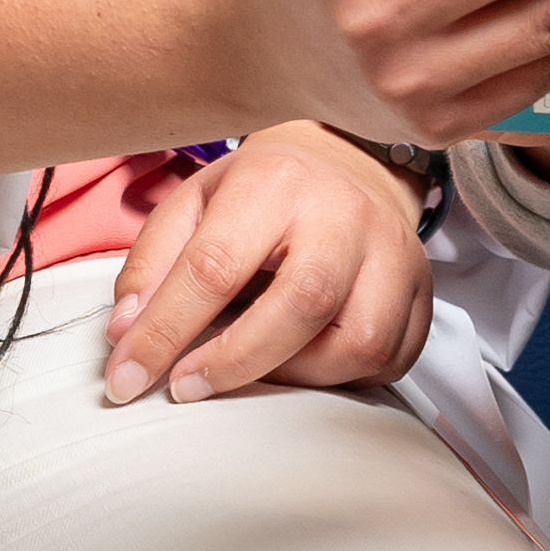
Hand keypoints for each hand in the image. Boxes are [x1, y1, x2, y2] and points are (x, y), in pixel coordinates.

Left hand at [101, 127, 431, 403]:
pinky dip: (342, 379)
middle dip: (234, 362)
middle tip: (186, 386)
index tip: (127, 378)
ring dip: (293, 376)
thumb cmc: (262, 192)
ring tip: (253, 369)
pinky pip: (390, 359)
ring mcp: (395, 254)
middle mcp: (345, 213)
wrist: (349, 164)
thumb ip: (152, 264)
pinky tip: (304, 364)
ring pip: (357, 342)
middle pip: (301, 305)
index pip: (215, 266)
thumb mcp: (194, 203)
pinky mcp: (424, 292)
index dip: (164, 332)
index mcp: (276, 180)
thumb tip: (126, 333)